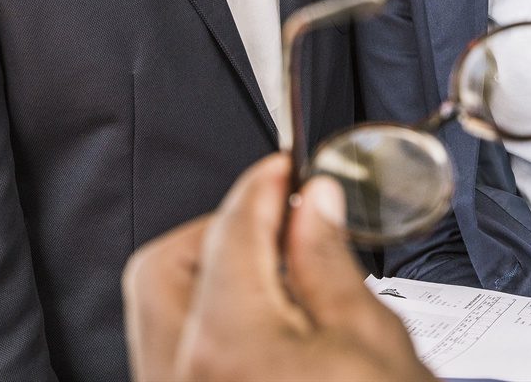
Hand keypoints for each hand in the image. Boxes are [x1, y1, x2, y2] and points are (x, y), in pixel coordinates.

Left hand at [123, 153, 432, 381]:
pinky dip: (206, 325)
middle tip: (274, 220)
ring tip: (278, 276)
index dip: (261, 186)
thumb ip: (331, 264)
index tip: (283, 170)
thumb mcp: (373, 342)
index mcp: (231, 347)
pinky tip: (263, 326)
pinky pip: (170, 356)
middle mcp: (181, 379)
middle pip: (165, 266)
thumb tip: (314, 204)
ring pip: (157, 314)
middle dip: (216, 230)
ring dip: (208, 278)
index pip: (230, 230)